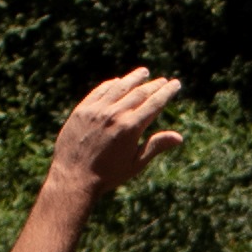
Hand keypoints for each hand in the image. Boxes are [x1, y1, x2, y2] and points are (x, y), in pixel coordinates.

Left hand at [51, 66, 186, 196]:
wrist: (73, 178)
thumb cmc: (107, 175)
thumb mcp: (135, 164)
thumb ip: (156, 146)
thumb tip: (179, 137)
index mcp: (131, 128)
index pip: (154, 103)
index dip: (167, 92)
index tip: (175, 84)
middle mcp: (114, 114)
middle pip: (139, 92)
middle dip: (153, 85)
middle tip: (162, 80)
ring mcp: (97, 110)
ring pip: (119, 87)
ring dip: (133, 79)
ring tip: (143, 72)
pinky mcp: (82, 110)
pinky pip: (99, 92)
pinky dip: (110, 85)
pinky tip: (117, 82)